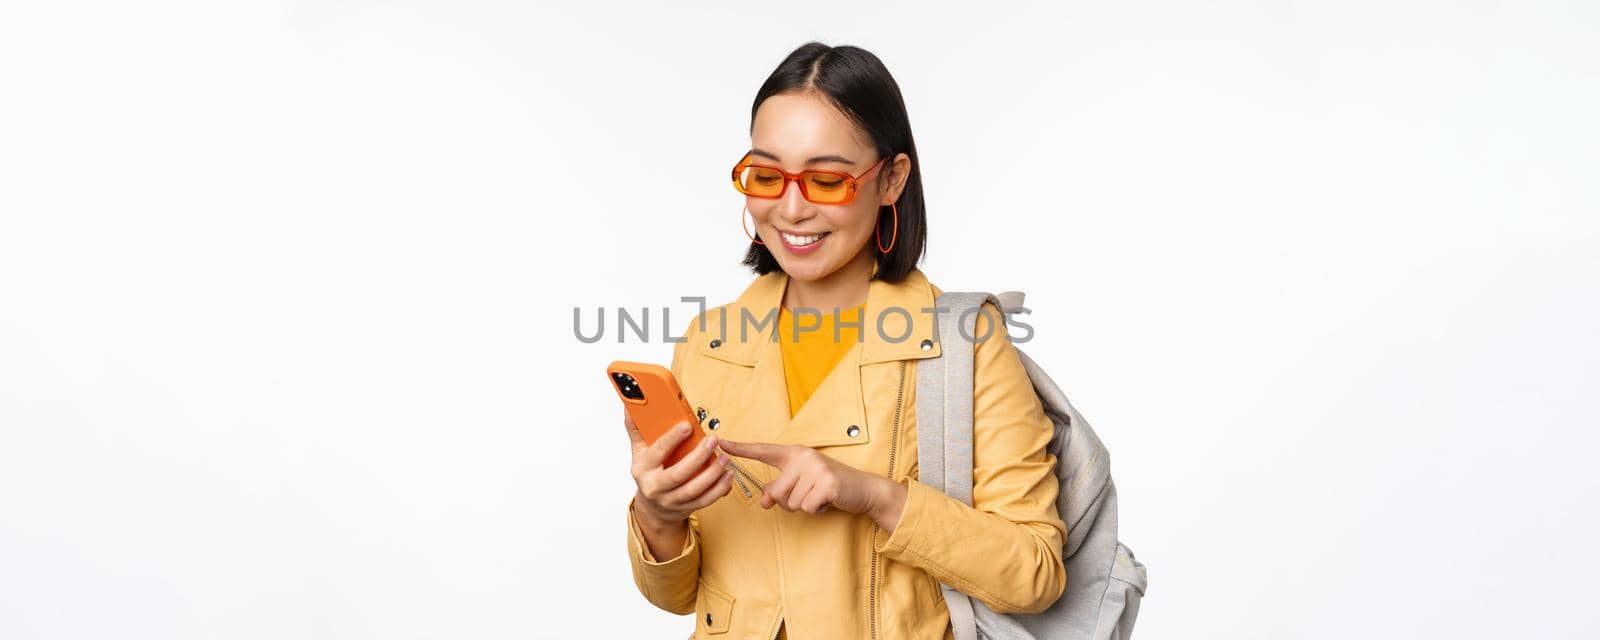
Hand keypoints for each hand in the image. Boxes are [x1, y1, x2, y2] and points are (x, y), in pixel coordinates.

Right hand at [624, 413, 735, 525]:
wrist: (652, 508)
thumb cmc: (648, 473)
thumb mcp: (638, 451)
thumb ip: (637, 428)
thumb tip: (631, 405)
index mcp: (643, 468)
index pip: (658, 452)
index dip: (672, 438)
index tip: (687, 425)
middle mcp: (655, 486)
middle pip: (678, 474)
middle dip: (698, 456)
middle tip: (713, 439)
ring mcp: (670, 500)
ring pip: (694, 489)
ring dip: (713, 474)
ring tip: (725, 458)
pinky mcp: (686, 508)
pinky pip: (705, 500)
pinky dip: (719, 489)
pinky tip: (728, 475)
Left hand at [717, 439, 906, 529]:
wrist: (863, 490)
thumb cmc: (828, 487)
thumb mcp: (802, 485)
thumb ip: (781, 489)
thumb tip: (764, 501)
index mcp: (795, 453)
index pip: (763, 450)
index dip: (741, 448)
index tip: (720, 442)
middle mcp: (804, 456)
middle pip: (776, 492)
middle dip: (789, 503)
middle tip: (809, 496)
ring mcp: (816, 468)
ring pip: (791, 502)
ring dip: (804, 507)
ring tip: (820, 497)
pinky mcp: (827, 482)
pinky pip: (807, 507)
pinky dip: (816, 510)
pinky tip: (827, 501)